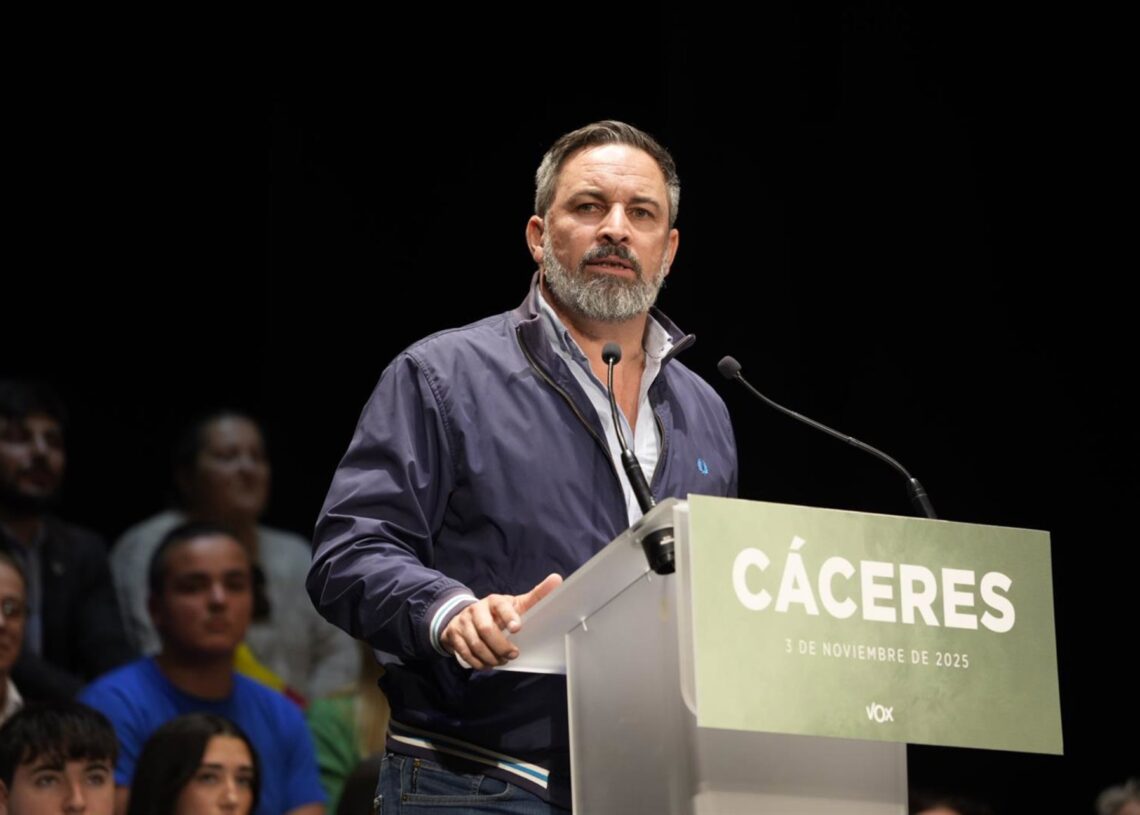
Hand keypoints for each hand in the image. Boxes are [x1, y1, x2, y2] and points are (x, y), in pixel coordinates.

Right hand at [440, 573, 561, 668]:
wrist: (464, 616)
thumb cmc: (497, 612)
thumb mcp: (515, 604)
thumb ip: (536, 595)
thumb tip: (557, 579)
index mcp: (494, 601)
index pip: (500, 607)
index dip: (509, 617)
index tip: (518, 628)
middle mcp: (476, 609)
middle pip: (486, 630)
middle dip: (501, 646)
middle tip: (513, 655)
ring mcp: (463, 623)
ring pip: (475, 644)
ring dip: (491, 657)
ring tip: (501, 661)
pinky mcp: (454, 635)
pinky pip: (465, 653)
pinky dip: (478, 662)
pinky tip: (487, 664)